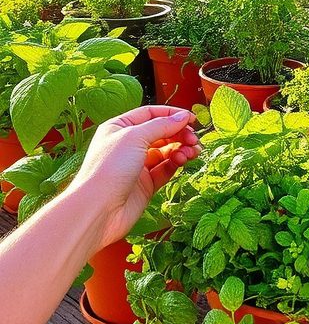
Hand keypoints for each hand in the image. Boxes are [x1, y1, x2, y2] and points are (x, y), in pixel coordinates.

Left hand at [70, 106, 200, 252]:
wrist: (99, 210)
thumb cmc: (108, 169)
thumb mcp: (134, 137)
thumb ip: (161, 125)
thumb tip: (183, 117)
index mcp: (119, 128)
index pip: (150, 114)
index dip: (171, 114)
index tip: (192, 118)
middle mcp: (128, 145)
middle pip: (161, 132)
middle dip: (179, 133)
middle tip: (194, 138)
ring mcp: (137, 165)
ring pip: (166, 151)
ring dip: (181, 148)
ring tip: (192, 151)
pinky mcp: (145, 184)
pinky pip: (166, 169)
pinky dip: (176, 163)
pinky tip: (183, 160)